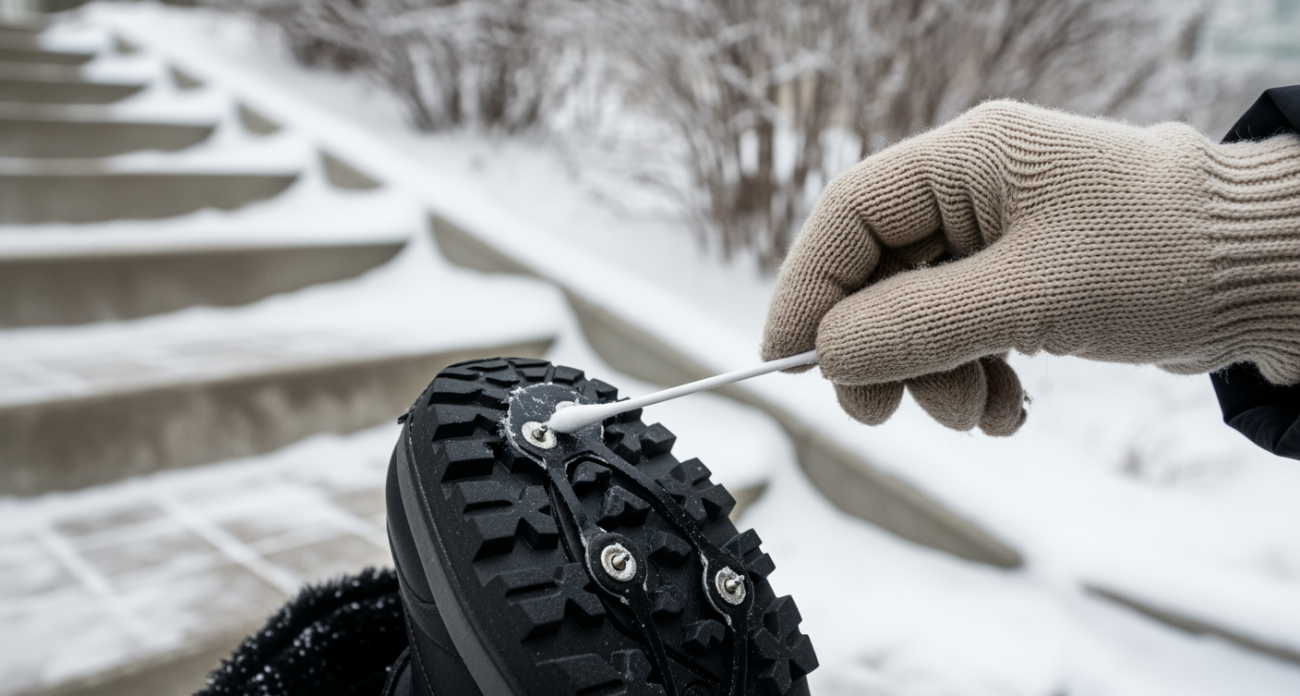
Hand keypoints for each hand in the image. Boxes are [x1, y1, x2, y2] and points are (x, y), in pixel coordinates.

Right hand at [762, 100, 1299, 434]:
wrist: (1276, 279)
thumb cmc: (1166, 258)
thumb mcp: (1030, 294)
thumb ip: (917, 324)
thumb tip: (826, 354)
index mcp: (968, 160)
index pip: (849, 215)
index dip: (807, 286)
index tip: (787, 359)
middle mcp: (977, 193)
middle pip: (879, 273)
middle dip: (880, 350)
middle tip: (881, 413)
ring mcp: (1004, 241)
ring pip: (921, 316)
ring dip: (937, 377)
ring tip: (982, 412)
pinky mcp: (1030, 284)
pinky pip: (966, 337)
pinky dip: (975, 380)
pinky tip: (1009, 409)